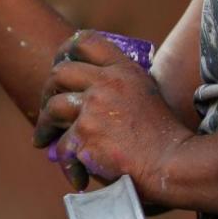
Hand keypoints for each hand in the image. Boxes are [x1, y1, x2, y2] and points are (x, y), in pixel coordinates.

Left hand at [33, 31, 193, 198]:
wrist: (174, 165)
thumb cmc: (165, 140)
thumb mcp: (147, 96)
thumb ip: (120, 90)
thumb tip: (86, 98)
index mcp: (124, 71)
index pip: (87, 42)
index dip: (67, 49)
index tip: (58, 62)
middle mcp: (107, 83)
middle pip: (61, 73)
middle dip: (47, 91)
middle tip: (46, 108)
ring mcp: (93, 107)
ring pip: (53, 108)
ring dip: (44, 126)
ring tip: (43, 140)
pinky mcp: (84, 134)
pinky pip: (62, 146)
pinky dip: (68, 163)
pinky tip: (77, 176)